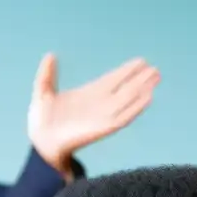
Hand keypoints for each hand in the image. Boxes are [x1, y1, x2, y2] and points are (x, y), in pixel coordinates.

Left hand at [27, 54, 158, 172]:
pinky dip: (137, 107)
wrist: (40, 142)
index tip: (141, 61)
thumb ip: (47, 74)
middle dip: (141, 78)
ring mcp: (104, 115)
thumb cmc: (41, 121)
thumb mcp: (43, 91)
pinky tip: (148, 96)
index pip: (114, 79)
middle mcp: (100, 103)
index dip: (127, 70)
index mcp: (89, 93)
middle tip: (156, 69)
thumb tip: (50, 55)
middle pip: (126, 88)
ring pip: (129, 99)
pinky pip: (125, 116)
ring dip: (143, 89)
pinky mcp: (104, 128)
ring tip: (155, 78)